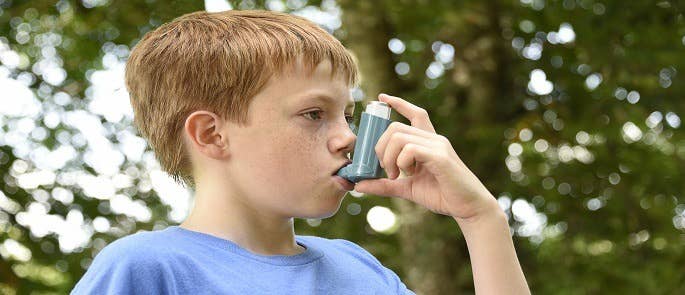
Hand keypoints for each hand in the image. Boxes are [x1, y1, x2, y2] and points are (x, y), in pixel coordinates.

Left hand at [353, 93, 499, 219]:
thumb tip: (359, 185)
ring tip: (395, 174)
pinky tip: (409, 175)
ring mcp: (438, 145)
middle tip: (384, 168)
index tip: (382, 98)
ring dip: (389, 157)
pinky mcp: (440, 157)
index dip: (398, 103)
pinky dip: (401, 161)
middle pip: (395, 127)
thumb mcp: (407, 189)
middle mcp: (433, 139)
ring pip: (399, 136)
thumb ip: (384, 184)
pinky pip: (410, 149)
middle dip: (380, 147)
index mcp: (428, 142)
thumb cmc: (442, 195)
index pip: (415, 114)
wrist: (468, 208)